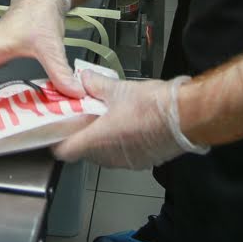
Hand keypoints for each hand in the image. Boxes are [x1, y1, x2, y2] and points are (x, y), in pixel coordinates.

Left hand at [52, 68, 208, 168]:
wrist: (186, 117)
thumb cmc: (154, 106)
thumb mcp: (119, 89)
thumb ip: (96, 85)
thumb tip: (84, 78)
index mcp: (97, 141)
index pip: (63, 152)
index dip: (56, 140)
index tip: (57, 127)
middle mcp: (108, 157)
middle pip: (82, 152)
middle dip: (80, 134)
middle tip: (81, 115)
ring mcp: (125, 162)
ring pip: (102, 154)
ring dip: (100, 139)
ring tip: (104, 117)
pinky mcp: (141, 162)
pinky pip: (121, 155)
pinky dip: (118, 143)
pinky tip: (125, 125)